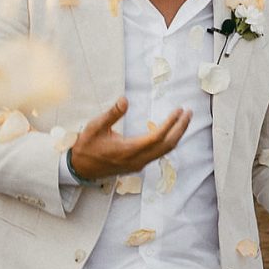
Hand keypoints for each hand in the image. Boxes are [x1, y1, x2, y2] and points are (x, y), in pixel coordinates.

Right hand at [69, 96, 190, 182]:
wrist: (80, 168)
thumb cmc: (86, 146)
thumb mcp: (95, 127)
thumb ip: (112, 114)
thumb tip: (125, 100)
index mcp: (128, 150)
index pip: (157, 137)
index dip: (170, 123)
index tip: (179, 110)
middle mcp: (137, 160)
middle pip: (167, 145)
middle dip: (180, 129)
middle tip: (189, 113)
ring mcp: (138, 164)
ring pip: (164, 151)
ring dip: (176, 135)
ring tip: (183, 120)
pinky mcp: (137, 165)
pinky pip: (158, 153)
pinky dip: (167, 141)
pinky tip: (169, 131)